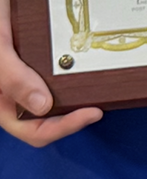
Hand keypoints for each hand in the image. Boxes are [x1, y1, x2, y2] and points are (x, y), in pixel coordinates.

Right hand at [0, 0, 102, 145]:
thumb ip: (13, 78)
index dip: (61, 127)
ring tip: (102, 80)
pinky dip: (73, 63)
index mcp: (2, 96)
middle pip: (48, 115)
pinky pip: (57, 63)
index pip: (32, 129)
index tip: (92, 112)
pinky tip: (91, 54)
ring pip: (55, 90)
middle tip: (104, 96)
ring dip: (76, 89)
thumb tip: (44, 107)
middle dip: (74, 111)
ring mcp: (27, 68)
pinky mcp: (37, 49)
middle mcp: (15, 87)